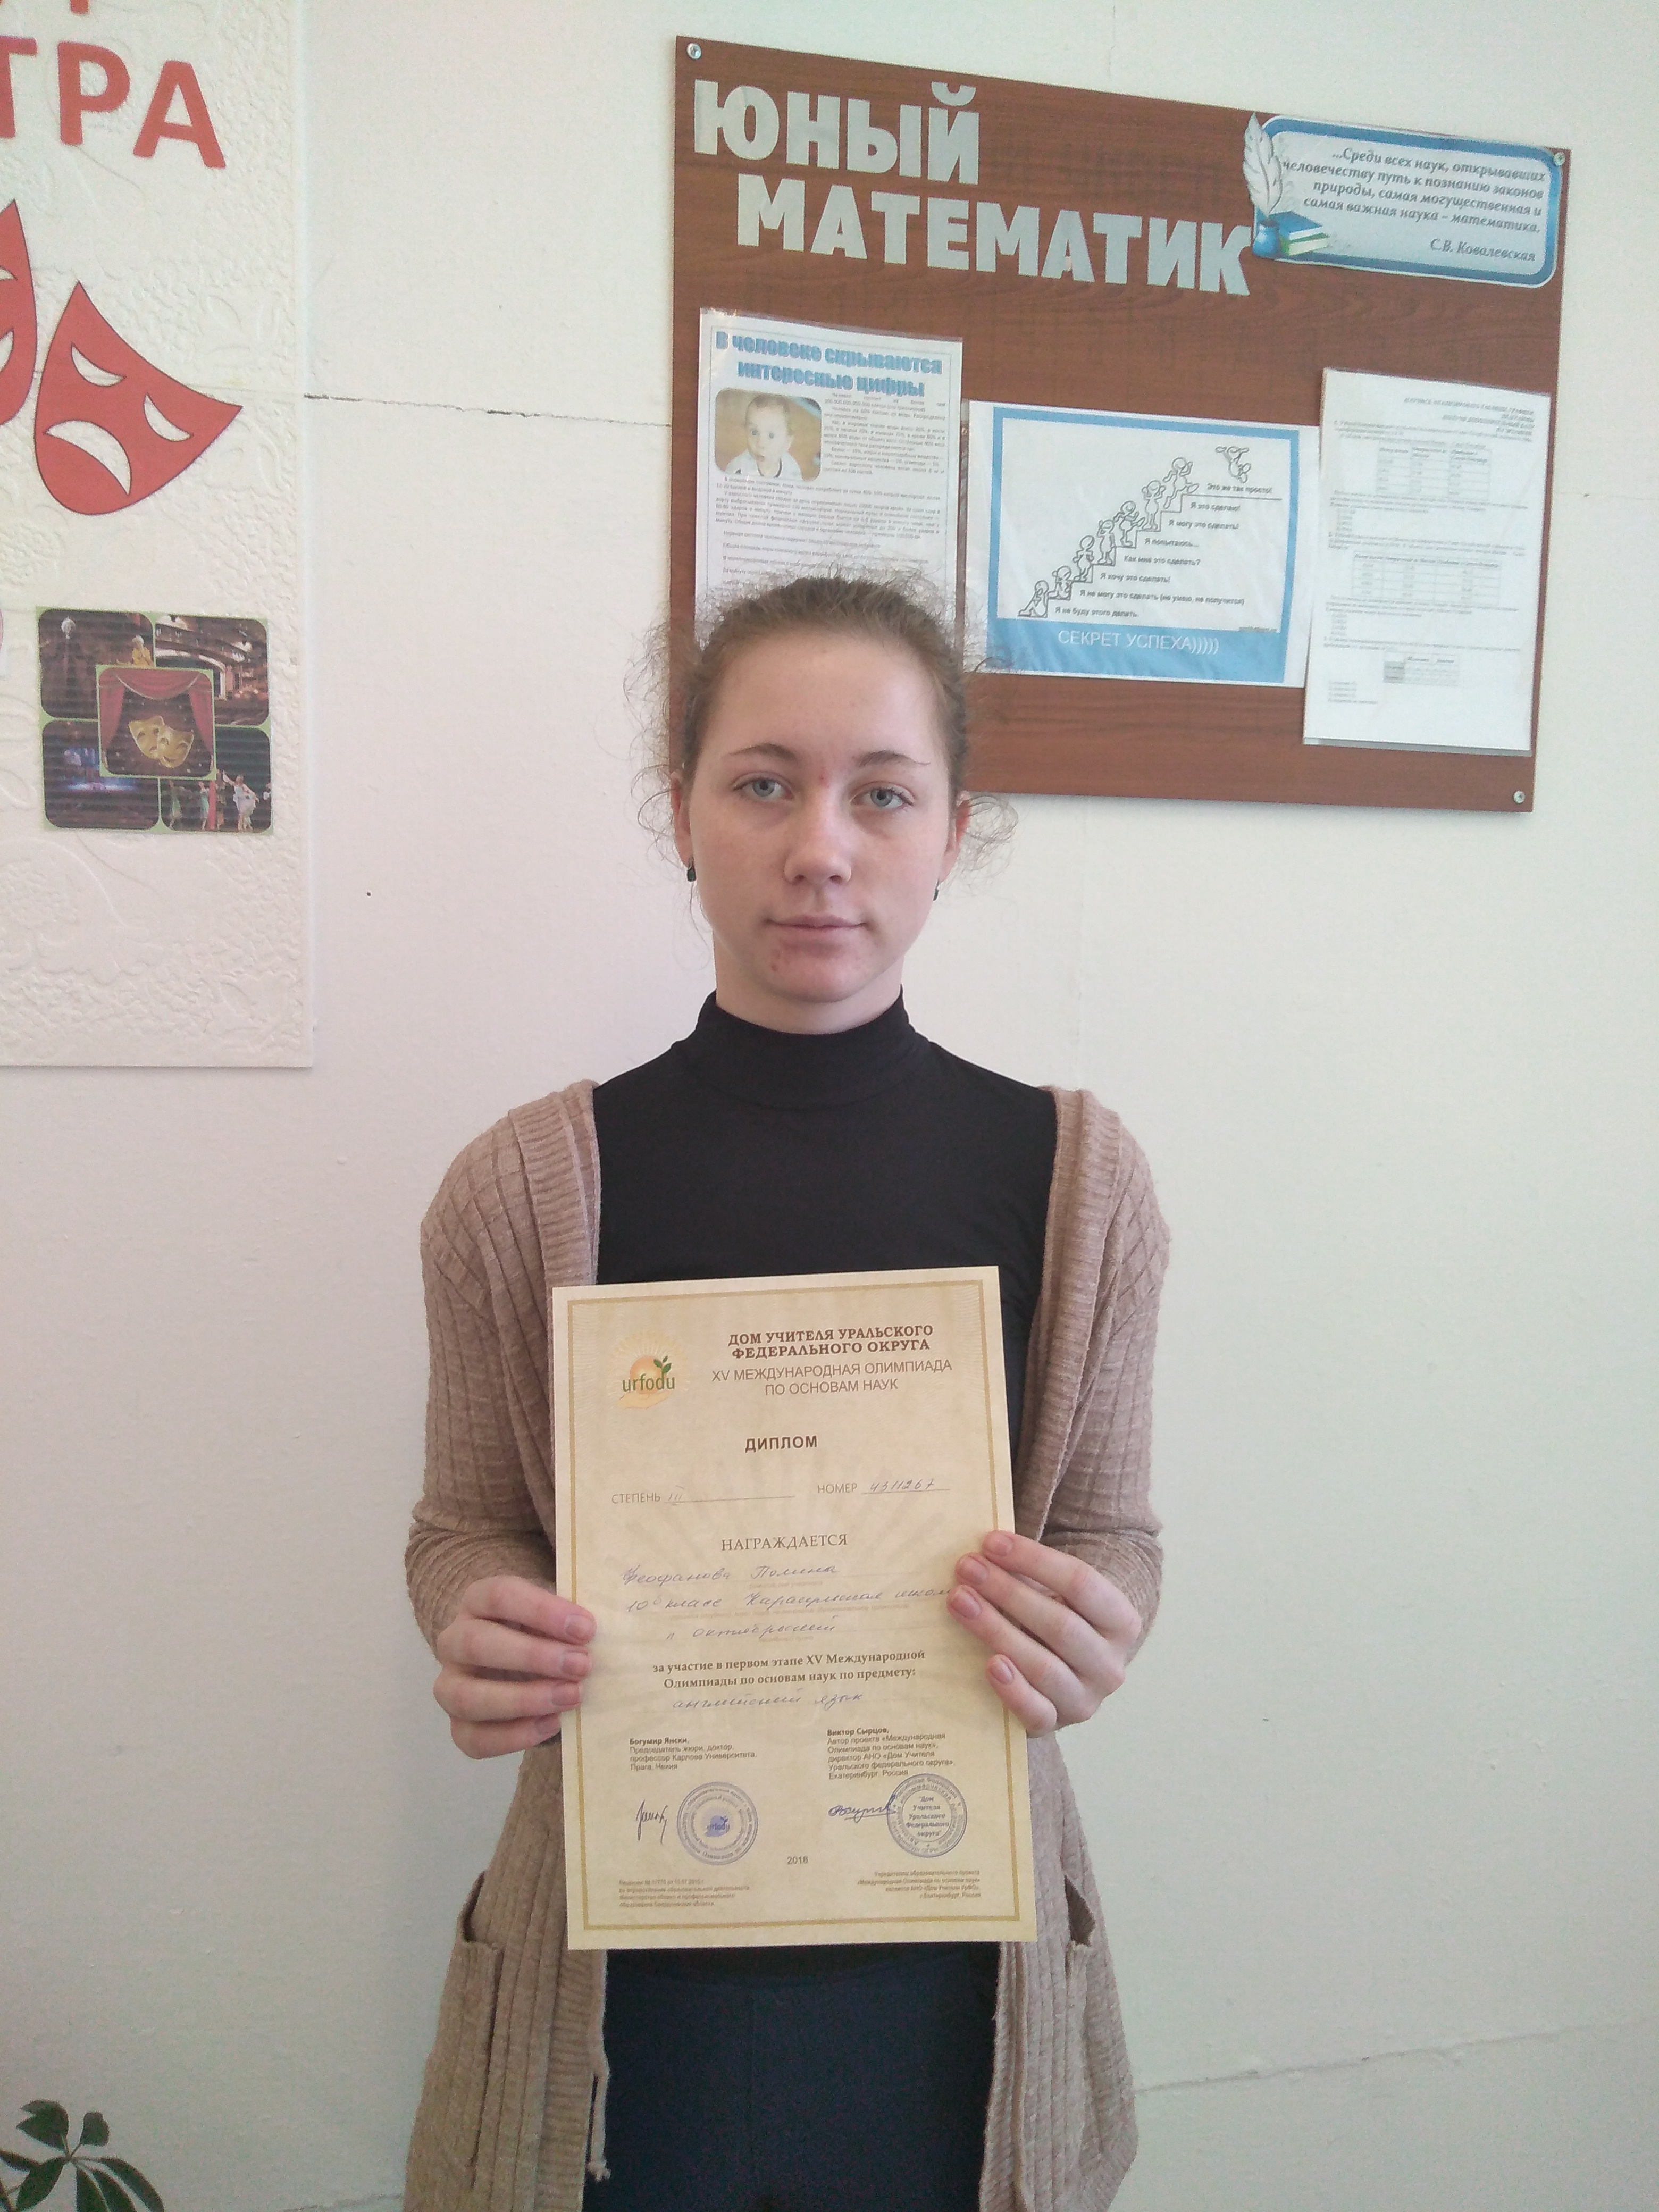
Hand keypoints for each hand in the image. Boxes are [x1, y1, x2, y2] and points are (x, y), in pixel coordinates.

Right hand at [433, 1574, 594, 1758]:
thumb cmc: (548, 1633)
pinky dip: (515, 1735)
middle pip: (477, 1644)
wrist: (526, 1669)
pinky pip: (474, 1739)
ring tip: (572, 1697)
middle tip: (582, 1665)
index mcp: (479, 1601)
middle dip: (533, 1656)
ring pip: (468, 1696)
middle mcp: (454, 1641)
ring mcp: (450, 1687)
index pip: (500, 1596)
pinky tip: (553, 1724)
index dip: (542, 1611)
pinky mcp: (459, 1727)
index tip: (586, 1627)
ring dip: (523, 1699)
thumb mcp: (558, 1614)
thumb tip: (610, 1612)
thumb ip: (573, 1610)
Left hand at [947, 1531, 1140, 1736]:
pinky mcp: (1058, 1723)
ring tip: (960, 1602)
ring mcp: (1086, 1699)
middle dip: (1007, 1591)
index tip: (990, 1542)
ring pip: (1043, 1665)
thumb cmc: (1056, 1620)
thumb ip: (1030, 1574)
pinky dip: (1013, 1690)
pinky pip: (1037, 1712)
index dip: (1033, 1560)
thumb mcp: (1057, 1596)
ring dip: (996, 1630)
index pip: (1081, 1582)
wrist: (1067, 1675)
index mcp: (1121, 1622)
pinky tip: (990, 1665)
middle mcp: (1111, 1664)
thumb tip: (982, 1551)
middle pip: (1059, 1624)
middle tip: (967, 1568)